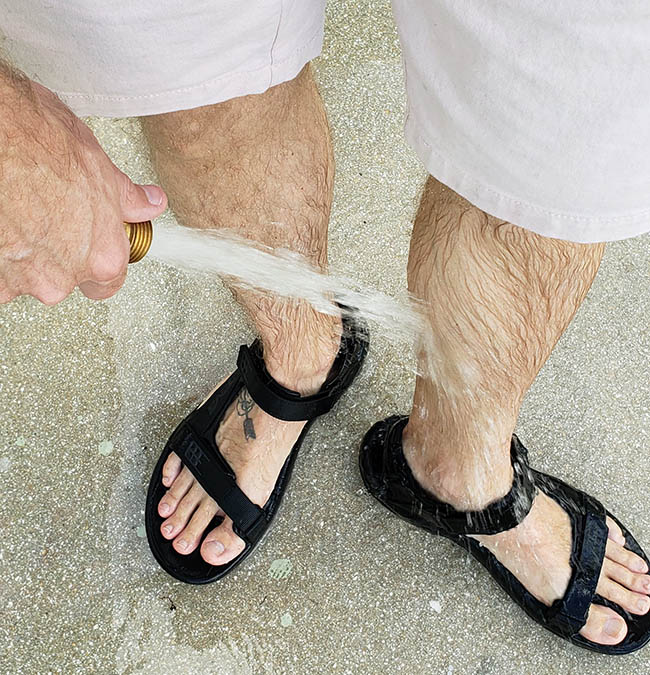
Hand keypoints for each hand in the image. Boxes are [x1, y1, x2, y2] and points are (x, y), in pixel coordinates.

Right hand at [0, 71, 167, 304]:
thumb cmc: (38, 145)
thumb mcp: (99, 167)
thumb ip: (128, 199)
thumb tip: (149, 203)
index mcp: (102, 257)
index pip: (110, 281)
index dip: (102, 260)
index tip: (96, 245)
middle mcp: (64, 277)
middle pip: (69, 279)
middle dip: (63, 253)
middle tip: (54, 217)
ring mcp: (23, 280)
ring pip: (31, 275)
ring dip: (29, 252)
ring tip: (24, 213)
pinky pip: (2, 273)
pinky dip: (2, 252)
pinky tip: (6, 222)